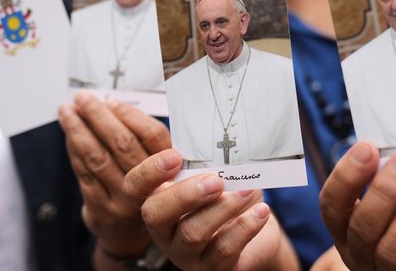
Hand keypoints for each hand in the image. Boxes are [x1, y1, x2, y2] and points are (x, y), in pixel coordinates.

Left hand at [58, 91, 170, 256]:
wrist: (133, 235)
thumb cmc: (147, 189)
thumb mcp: (163, 167)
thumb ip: (144, 141)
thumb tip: (110, 105)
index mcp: (171, 170)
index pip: (153, 136)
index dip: (132, 115)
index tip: (112, 101)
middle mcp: (150, 187)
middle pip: (123, 144)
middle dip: (98, 116)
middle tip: (83, 98)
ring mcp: (123, 201)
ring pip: (98, 157)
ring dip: (78, 130)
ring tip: (67, 110)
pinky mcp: (100, 209)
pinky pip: (84, 173)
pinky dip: (74, 149)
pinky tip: (69, 133)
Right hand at [124, 148, 298, 270]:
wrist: (255, 224)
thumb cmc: (228, 192)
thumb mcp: (215, 172)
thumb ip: (206, 160)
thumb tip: (216, 137)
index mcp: (157, 197)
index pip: (134, 186)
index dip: (149, 172)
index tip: (175, 156)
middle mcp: (163, 228)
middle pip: (155, 214)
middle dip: (185, 194)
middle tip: (215, 181)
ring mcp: (184, 253)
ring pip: (192, 233)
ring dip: (223, 209)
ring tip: (248, 191)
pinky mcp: (210, 269)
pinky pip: (223, 250)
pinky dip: (244, 228)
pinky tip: (260, 211)